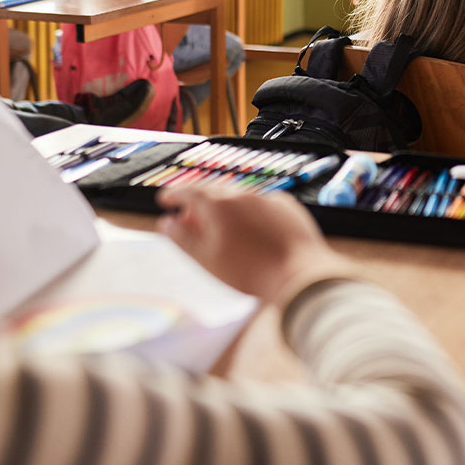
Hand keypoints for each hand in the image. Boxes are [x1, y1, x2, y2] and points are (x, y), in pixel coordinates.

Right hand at [158, 183, 349, 301]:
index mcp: (219, 205)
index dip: (174, 195)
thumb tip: (167, 223)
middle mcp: (242, 194)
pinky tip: (248, 230)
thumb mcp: (206, 259)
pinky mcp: (286, 206)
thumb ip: (182, 238)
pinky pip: (260, 204)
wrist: (298, 274)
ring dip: (223, 206)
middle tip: (189, 217)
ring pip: (237, 196)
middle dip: (197, 202)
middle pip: (213, 191)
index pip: (189, 192)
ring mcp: (267, 198)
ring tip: (217, 226)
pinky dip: (248, 212)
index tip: (165, 200)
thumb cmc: (250, 272)